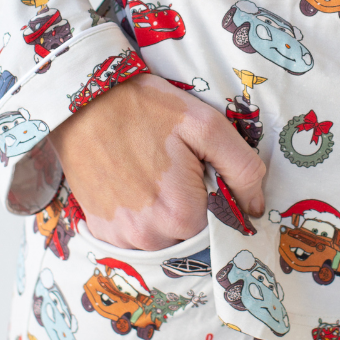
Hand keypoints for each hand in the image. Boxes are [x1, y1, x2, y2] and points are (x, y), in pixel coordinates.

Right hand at [49, 73, 265, 251]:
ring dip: (167, 214)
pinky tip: (136, 185)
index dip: (219, 198)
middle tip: (177, 169)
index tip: (203, 172)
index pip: (221, 225)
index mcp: (181, 215)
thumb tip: (256, 207)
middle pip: (193, 234)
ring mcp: (122, 237)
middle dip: (194, 207)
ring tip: (154, 174)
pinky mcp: (102, 231)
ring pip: (165, 238)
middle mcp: (150, 236)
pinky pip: (136, 237)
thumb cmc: (146, 108)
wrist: (83, 102)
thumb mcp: (206, 126)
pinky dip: (143, 217)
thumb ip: (242, 169)